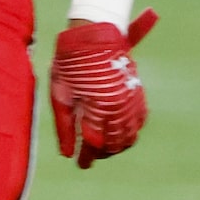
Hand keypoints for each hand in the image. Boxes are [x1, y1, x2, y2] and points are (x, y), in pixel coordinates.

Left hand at [49, 8, 156, 165]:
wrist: (93, 34)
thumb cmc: (69, 62)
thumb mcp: (60, 94)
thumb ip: (65, 126)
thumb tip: (67, 154)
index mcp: (99, 107)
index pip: (95, 144)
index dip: (87, 157)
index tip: (81, 165)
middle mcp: (120, 106)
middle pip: (115, 143)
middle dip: (101, 152)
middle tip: (89, 156)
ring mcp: (132, 100)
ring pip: (130, 135)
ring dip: (116, 144)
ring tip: (102, 147)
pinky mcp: (138, 93)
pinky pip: (139, 120)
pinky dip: (130, 130)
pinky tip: (118, 132)